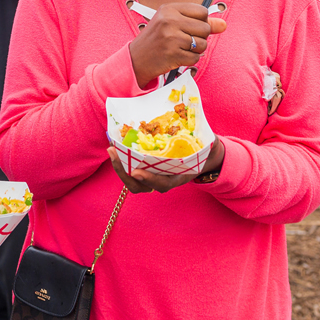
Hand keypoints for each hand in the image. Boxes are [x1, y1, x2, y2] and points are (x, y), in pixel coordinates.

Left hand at [107, 138, 224, 193]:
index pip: (163, 184)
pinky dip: (123, 162)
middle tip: (114, 154)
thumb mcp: (208, 143)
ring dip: (120, 168)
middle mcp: (165, 180)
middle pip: (140, 187)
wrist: (203, 155)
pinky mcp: (147, 170)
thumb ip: (208, 141)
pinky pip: (132, 171)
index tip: (137, 172)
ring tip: (111, 150)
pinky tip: (115, 147)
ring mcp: (154, 177)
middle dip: (125, 173)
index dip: (150, 180)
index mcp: (179, 177)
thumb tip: (208, 133)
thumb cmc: (205, 147)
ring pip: (133, 182)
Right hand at [128, 3, 226, 86]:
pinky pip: (195, 58)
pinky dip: (189, 60)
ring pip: (203, 44)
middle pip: (205, 28)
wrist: (136, 59)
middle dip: (200, 37)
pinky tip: (177, 57)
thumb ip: (200, 23)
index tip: (189, 27)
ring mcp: (171, 37)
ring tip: (180, 49)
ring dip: (195, 50)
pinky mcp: (172, 54)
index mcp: (169, 9)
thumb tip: (224, 25)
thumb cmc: (157, 40)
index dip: (201, 22)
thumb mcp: (174, 24)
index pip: (202, 11)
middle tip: (184, 40)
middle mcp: (169, 20)